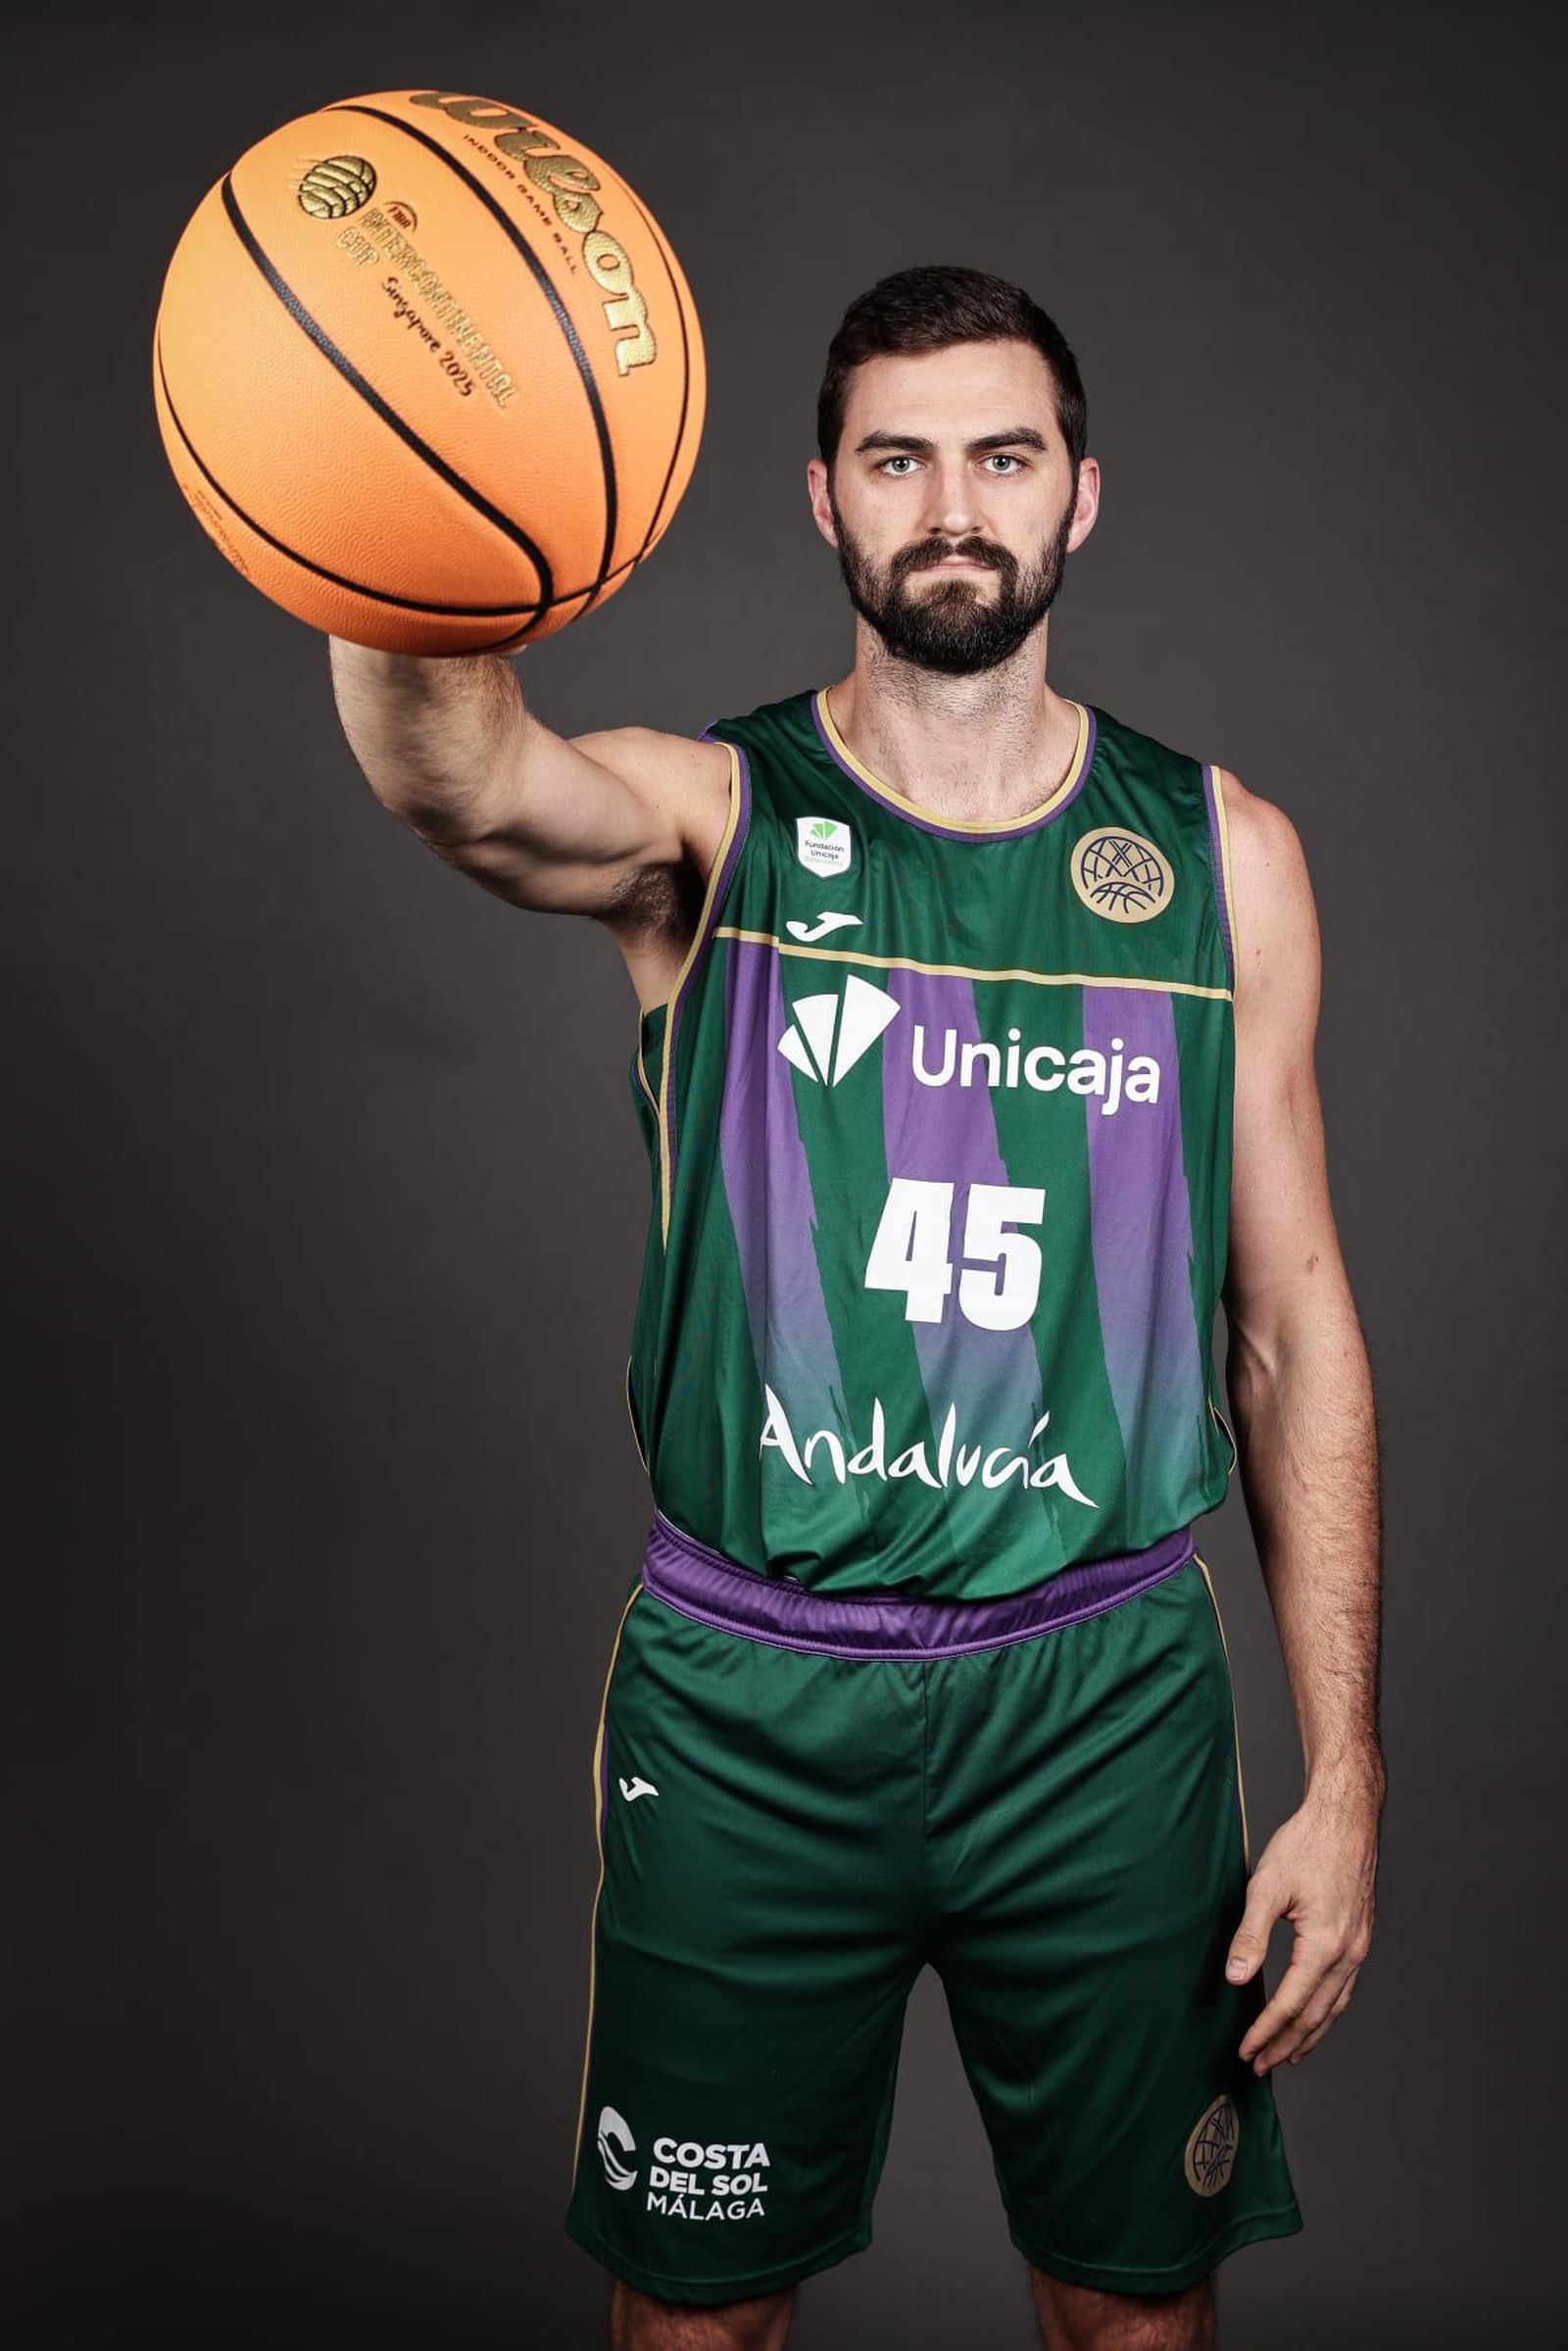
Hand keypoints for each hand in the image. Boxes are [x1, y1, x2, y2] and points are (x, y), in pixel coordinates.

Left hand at [1224, 1775, 1380, 2072]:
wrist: (1346, 1817)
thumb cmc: (1305, 1845)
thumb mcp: (1267, 1887)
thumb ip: (1250, 1936)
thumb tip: (1235, 1980)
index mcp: (1323, 1946)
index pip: (1289, 2005)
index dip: (1265, 2032)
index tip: (1245, 2052)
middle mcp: (1348, 1954)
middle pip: (1315, 2016)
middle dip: (1286, 2044)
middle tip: (1261, 2066)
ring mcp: (1358, 1948)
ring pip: (1334, 2007)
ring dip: (1310, 2035)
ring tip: (1288, 2054)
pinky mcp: (1360, 1938)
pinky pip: (1344, 1988)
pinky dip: (1327, 2011)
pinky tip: (1314, 2015)